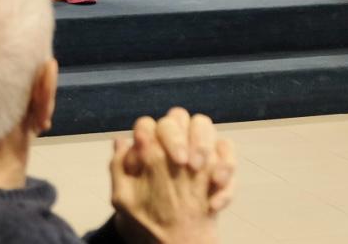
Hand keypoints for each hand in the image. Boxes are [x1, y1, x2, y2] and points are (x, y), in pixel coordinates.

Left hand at [110, 109, 225, 243]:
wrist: (170, 235)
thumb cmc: (144, 212)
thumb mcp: (124, 196)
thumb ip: (119, 168)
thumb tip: (120, 141)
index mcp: (149, 144)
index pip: (148, 123)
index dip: (149, 133)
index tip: (152, 153)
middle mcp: (174, 139)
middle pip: (178, 115)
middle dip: (180, 136)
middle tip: (185, 163)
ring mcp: (197, 148)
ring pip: (204, 125)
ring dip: (204, 144)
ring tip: (199, 171)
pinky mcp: (219, 163)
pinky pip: (228, 151)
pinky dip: (226, 169)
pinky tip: (214, 200)